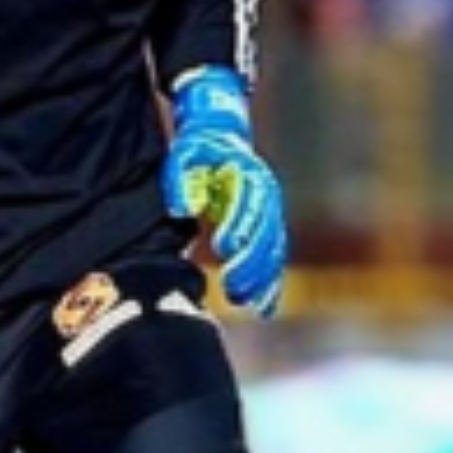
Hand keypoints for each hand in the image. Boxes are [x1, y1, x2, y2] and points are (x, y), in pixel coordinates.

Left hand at [161, 70, 287, 316]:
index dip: (239, 226)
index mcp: (249, 177)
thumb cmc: (197, 152)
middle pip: (266, 233)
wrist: (219, 143)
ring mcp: (269, 216)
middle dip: (251, 262)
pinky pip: (272, 261)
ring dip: (261, 279)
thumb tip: (182, 209)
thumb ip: (180, 181)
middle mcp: (266, 198)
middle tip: (231, 287)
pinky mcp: (264, 233)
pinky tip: (263, 309)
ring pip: (273, 251)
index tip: (223, 248)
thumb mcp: (183, 156)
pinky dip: (269, 285)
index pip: (250, 204)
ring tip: (243, 301)